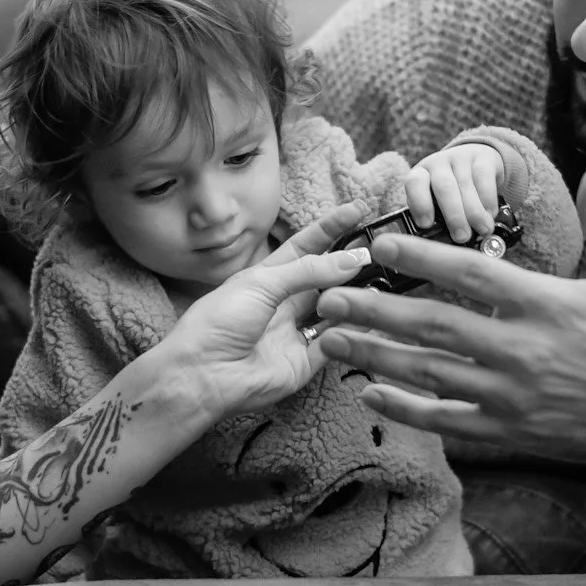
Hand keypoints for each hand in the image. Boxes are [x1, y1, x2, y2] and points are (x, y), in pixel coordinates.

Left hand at [151, 200, 374, 423]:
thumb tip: (351, 258)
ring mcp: (295, 334)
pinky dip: (353, 331)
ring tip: (383, 278)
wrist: (202, 374)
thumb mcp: (261, 284)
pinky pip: (336, 345)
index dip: (329, 229)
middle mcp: (283, 305)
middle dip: (349, 264)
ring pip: (334, 311)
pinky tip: (373, 314)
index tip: (356, 211)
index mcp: (266, 279)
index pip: (305, 247)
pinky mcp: (303, 363)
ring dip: (354, 296)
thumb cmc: (218, 322)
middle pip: (323, 279)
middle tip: (379, 250)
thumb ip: (307, 271)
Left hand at [311, 158, 585, 462]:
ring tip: (329, 338)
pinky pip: (447, 419)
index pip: (470, 275)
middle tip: (326, 296)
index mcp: (546, 305)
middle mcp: (521, 351)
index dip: (421, 255)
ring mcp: (512, 396)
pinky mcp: (511, 430)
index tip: (378, 242)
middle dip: (374, 309)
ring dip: (375, 354)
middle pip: (432, 326)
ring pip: (428, 373)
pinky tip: (371, 392)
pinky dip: (406, 407)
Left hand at [405, 143, 504, 242]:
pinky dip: (488, 201)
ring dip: (475, 212)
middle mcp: (438, 163)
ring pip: (466, 185)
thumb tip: (437, 251)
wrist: (475, 160)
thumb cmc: (451, 192)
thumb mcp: (437, 201)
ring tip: (482, 231)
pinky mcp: (482, 158)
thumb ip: (435, 219)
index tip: (426, 225)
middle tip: (462, 237)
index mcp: (420, 175)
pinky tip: (490, 215)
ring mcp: (460, 158)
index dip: (420, 203)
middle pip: (444, 187)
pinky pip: (484, 179)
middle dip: (454, 215)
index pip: (414, 183)